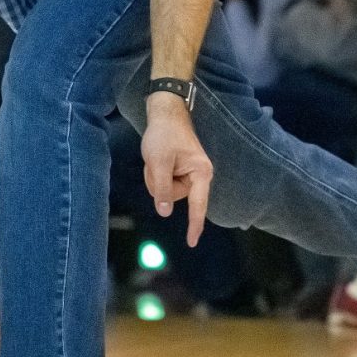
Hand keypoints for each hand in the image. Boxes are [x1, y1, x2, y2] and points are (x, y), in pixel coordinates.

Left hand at [143, 94, 215, 245]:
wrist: (165, 113)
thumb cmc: (164, 134)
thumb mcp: (158, 162)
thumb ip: (161, 188)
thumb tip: (164, 213)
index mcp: (201, 173)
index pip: (198, 206)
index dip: (194, 226)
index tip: (191, 243)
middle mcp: (200, 176)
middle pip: (173, 196)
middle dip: (158, 182)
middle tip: (156, 160)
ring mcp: (190, 175)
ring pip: (166, 191)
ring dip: (155, 177)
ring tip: (158, 157)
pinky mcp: (181, 172)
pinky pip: (164, 183)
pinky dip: (155, 173)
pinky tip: (158, 159)